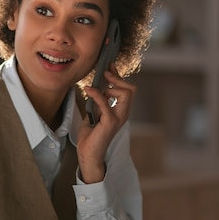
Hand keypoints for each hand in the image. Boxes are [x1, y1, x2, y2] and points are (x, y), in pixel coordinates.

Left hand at [76, 64, 135, 182]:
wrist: (88, 153)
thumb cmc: (90, 136)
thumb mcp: (94, 114)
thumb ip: (98, 102)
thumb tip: (96, 88)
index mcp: (120, 111)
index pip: (126, 89)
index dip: (118, 76)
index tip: (109, 66)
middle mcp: (123, 114)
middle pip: (130, 89)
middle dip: (118, 79)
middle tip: (104, 74)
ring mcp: (118, 118)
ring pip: (125, 93)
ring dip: (111, 86)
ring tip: (95, 88)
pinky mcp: (110, 122)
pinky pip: (106, 103)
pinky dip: (97, 94)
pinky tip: (87, 91)